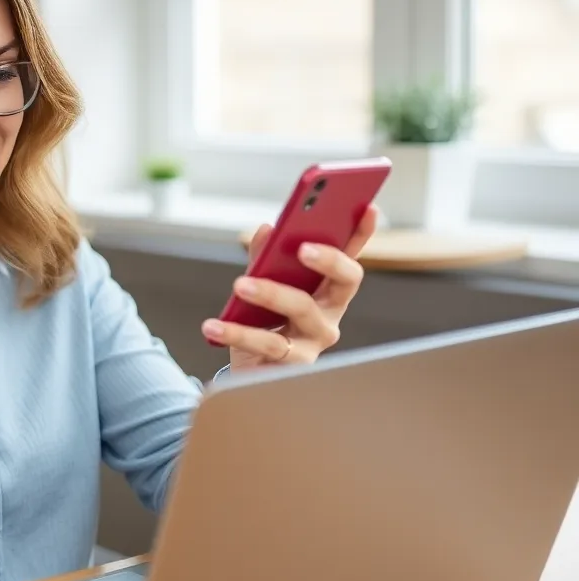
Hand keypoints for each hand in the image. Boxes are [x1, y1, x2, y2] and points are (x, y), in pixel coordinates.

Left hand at [201, 205, 377, 370]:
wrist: (246, 373)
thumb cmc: (260, 324)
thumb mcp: (260, 285)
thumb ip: (264, 257)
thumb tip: (268, 230)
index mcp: (327, 289)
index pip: (349, 256)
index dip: (362, 233)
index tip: (368, 207)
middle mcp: (330, 313)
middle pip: (345, 281)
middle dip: (329, 260)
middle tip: (302, 248)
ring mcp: (315, 340)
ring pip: (302, 309)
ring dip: (271, 293)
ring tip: (241, 284)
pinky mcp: (292, 364)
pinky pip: (268, 343)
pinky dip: (237, 332)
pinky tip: (212, 326)